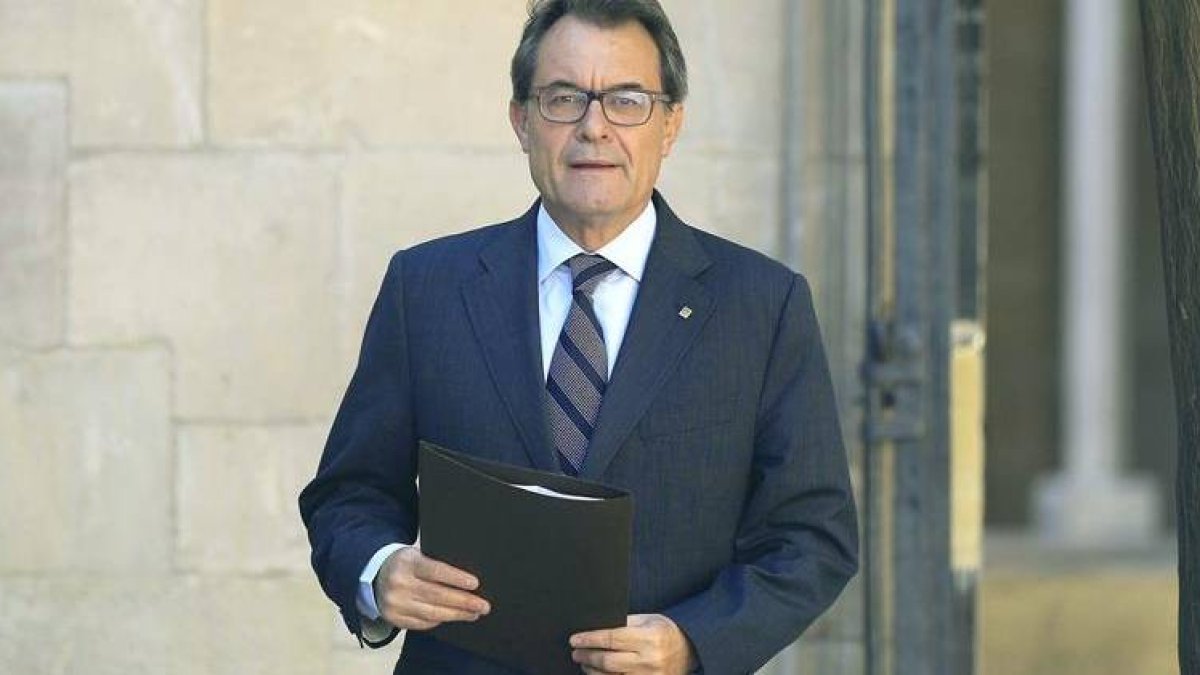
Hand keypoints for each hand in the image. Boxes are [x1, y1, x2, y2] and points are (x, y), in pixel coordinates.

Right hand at [372, 546, 490, 630]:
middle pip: (438, 596)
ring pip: (432, 613)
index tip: (475, 584)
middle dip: (464, 602)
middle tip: (483, 605)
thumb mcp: (416, 554)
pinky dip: (440, 621)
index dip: (457, 578)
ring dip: (457, 615)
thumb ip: (436, 563)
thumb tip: (467, 580)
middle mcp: (399, 584)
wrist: (374, 575)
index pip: (436, 571)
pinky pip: (423, 623)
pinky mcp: (394, 618)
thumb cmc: (404, 563)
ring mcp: (395, 604)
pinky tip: (453, 617)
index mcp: (407, 563)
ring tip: (473, 614)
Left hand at [570, 614, 696, 674]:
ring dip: (592, 670)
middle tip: (575, 652)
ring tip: (584, 662)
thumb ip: (624, 623)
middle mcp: (649, 661)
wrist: (688, 651)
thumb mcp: (647, 620)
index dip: (590, 639)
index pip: (612, 638)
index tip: (575, 639)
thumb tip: (594, 628)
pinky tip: (598, 674)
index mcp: (649, 638)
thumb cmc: (664, 633)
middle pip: (607, 661)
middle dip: (587, 656)